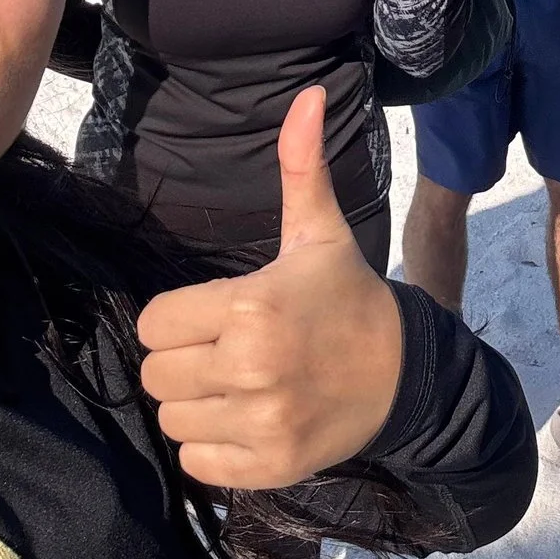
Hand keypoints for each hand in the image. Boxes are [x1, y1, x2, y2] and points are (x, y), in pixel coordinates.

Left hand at [136, 89, 404, 488]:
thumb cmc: (346, 298)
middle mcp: (252, 367)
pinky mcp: (270, 465)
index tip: (214, 316)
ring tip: (235, 386)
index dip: (178, 318)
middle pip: (156, 375)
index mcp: (253, 307)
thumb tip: (311, 92)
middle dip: (182, 361)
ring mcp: (262, 422)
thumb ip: (302, 167)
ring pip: (172, 420)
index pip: (155, 323)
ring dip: (195, 405)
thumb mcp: (319, 234)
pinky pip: (198, 463)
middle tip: (223, 351)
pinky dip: (213, 447)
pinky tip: (245, 420)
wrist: (404, 374)